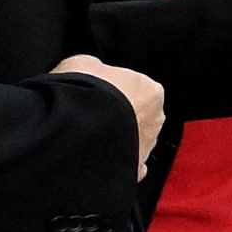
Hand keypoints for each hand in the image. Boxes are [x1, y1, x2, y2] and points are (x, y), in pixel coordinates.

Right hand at [53, 52, 166, 169]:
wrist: (75, 126)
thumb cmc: (83, 89)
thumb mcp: (85, 63)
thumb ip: (98, 69)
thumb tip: (94, 74)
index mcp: (151, 90)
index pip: (136, 88)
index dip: (113, 89)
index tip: (95, 93)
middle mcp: (156, 119)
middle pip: (137, 115)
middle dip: (118, 115)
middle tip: (91, 115)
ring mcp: (147, 146)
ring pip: (134, 140)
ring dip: (117, 138)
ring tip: (89, 136)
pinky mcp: (134, 168)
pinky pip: (127, 165)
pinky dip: (117, 163)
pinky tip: (99, 159)